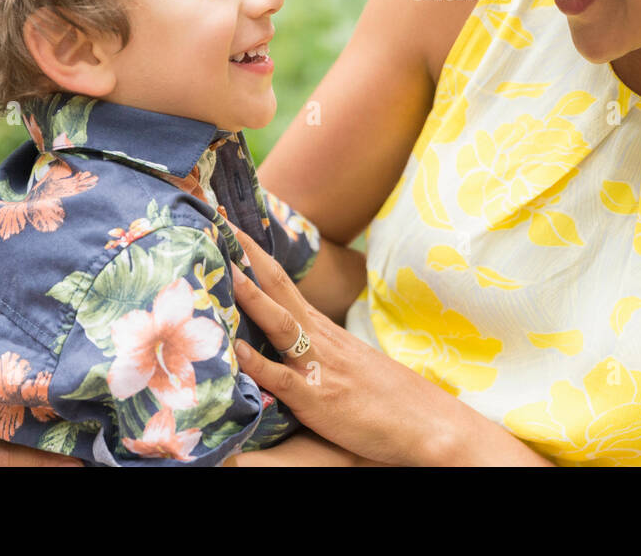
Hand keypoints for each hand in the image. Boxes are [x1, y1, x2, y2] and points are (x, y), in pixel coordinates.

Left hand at [228, 226, 482, 466]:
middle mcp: (318, 338)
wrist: (423, 421)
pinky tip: (237, 351)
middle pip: (278, 286)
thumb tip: (283, 336)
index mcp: (320, 327)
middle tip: (218, 218)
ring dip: (252, 296)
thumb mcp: (344, 360)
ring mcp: (318, 366)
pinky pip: (283, 379)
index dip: (253, 253)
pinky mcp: (318, 399)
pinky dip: (260, 364)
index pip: (280, 280)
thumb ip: (313, 346)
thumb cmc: (381, 396)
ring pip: (280, 323)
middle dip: (247, 254)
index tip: (227, 222)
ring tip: (227, 269)